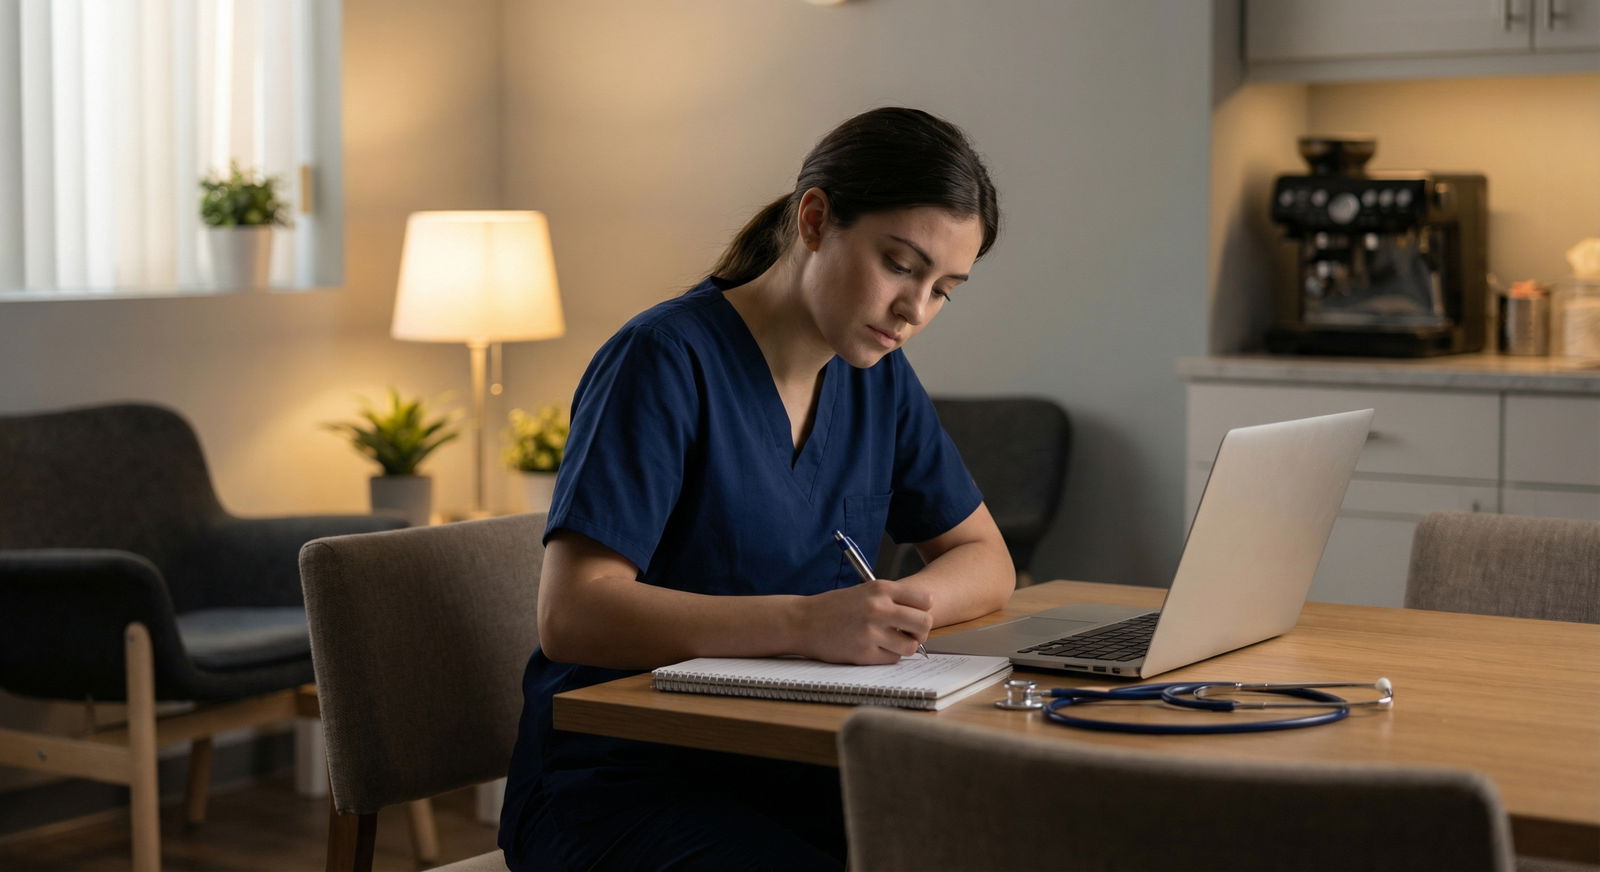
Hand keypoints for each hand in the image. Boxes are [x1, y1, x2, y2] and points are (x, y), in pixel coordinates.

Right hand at [790, 580, 932, 664]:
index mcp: (880, 589)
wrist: (803, 621)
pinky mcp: (863, 653)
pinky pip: (892, 659)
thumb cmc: (835, 607)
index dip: (923, 610)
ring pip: (911, 646)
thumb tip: (921, 616)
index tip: (914, 615)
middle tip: (909, 633)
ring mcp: (871, 632)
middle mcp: (878, 608)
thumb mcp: (864, 591)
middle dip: (920, 632)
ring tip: (889, 642)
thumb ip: (891, 600)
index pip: (925, 600)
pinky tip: (874, 648)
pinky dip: (887, 656)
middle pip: (924, 624)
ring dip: (904, 647)